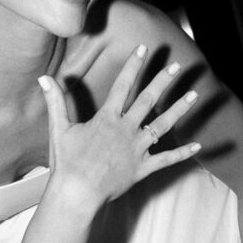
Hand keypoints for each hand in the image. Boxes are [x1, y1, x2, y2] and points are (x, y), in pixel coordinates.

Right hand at [38, 44, 199, 207]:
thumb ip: (56, 102)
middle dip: (162, 81)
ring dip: (179, 110)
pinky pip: (166, 159)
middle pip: (147, 100)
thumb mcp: (59, 129)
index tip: (143, 49)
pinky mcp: (142, 168)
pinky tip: (199, 145)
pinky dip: (182, 153)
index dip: (133, 66)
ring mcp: (136, 149)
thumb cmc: (67, 162)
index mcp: (107, 119)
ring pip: (162, 126)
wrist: (78, 193)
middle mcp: (125, 130)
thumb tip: (44, 78)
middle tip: (176, 66)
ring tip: (194, 95)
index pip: (122, 85)